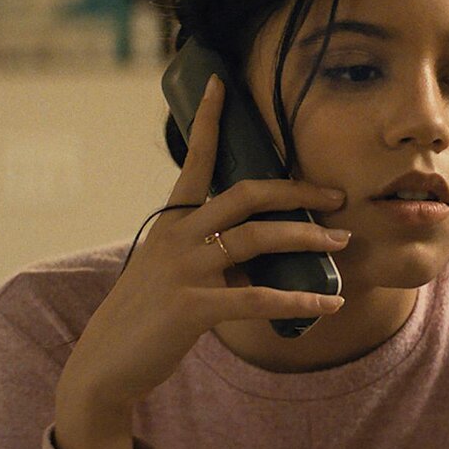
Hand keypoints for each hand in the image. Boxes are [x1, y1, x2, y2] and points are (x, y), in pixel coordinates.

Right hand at [54, 75, 349, 448]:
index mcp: (170, 222)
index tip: (221, 83)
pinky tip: (329, 304)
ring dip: (308, 238)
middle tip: (338, 195)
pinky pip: (260, 299)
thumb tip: (264, 249)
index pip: (195, 161)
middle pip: (246, 195)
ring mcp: (183, 269)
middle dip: (297, 191)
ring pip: (258, 238)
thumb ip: (210, 252)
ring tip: (342, 243)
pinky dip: (300, 300)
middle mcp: (176, 236)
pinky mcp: (192, 307)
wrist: (106, 365)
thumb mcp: (172, 271)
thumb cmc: (146, 316)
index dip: (209, 121)